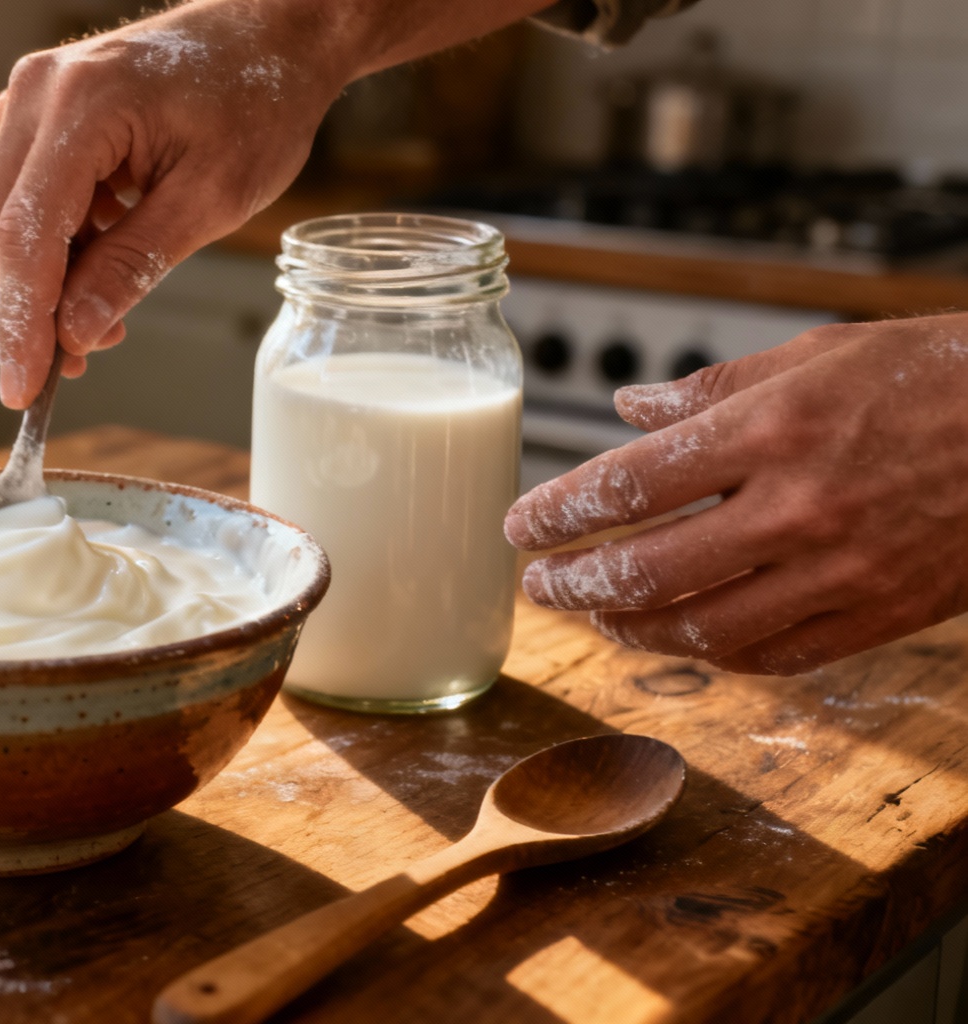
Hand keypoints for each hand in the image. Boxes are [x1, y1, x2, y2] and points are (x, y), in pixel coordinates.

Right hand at [0, 0, 357, 407]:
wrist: (270, 36)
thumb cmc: (256, 101)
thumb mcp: (209, 199)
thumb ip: (133, 265)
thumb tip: (72, 333)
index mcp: (82, 104)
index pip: (25, 234)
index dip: (19, 322)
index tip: (22, 387)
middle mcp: (38, 94)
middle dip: (26, 309)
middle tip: (80, 359)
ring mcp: (32, 100)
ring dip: (40, 282)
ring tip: (104, 314)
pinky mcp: (39, 117)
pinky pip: (21, 197)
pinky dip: (52, 248)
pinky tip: (101, 263)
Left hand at [504, 313, 967, 674]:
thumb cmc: (940, 375)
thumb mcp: (818, 353)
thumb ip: (710, 390)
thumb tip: (627, 407)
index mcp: (773, 428)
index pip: (629, 485)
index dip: (560, 514)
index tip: (523, 526)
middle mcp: (798, 507)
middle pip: (648, 571)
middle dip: (576, 584)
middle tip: (540, 583)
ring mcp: (841, 571)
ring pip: (701, 629)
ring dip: (631, 628)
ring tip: (597, 615)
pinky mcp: (879, 616)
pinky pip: (771, 656)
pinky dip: (710, 651)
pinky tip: (680, 635)